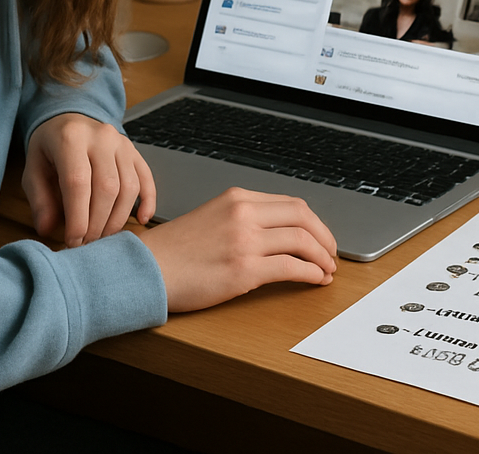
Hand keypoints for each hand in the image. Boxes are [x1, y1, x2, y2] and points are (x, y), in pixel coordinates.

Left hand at [23, 113, 155, 247]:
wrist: (69, 119)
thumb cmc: (50, 148)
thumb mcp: (33, 169)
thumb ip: (40, 199)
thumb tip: (48, 229)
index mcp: (71, 138)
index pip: (78, 183)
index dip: (78, 217)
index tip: (73, 241)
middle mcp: (101, 137)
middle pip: (107, 188)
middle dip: (98, 223)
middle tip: (86, 243)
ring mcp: (122, 143)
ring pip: (129, 187)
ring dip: (117, 218)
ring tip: (102, 237)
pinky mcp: (134, 151)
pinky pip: (146, 178)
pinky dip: (148, 201)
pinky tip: (141, 220)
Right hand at [137, 187, 337, 311]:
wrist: (146, 269)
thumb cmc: (175, 251)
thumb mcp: (212, 218)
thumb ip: (243, 218)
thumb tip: (277, 233)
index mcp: (237, 198)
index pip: (291, 203)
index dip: (314, 222)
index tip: (321, 237)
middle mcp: (244, 212)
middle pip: (303, 216)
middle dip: (325, 237)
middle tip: (332, 254)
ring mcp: (245, 240)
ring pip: (302, 240)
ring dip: (322, 257)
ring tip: (327, 270)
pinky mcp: (244, 269)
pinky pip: (292, 268)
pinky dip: (311, 273)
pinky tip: (315, 280)